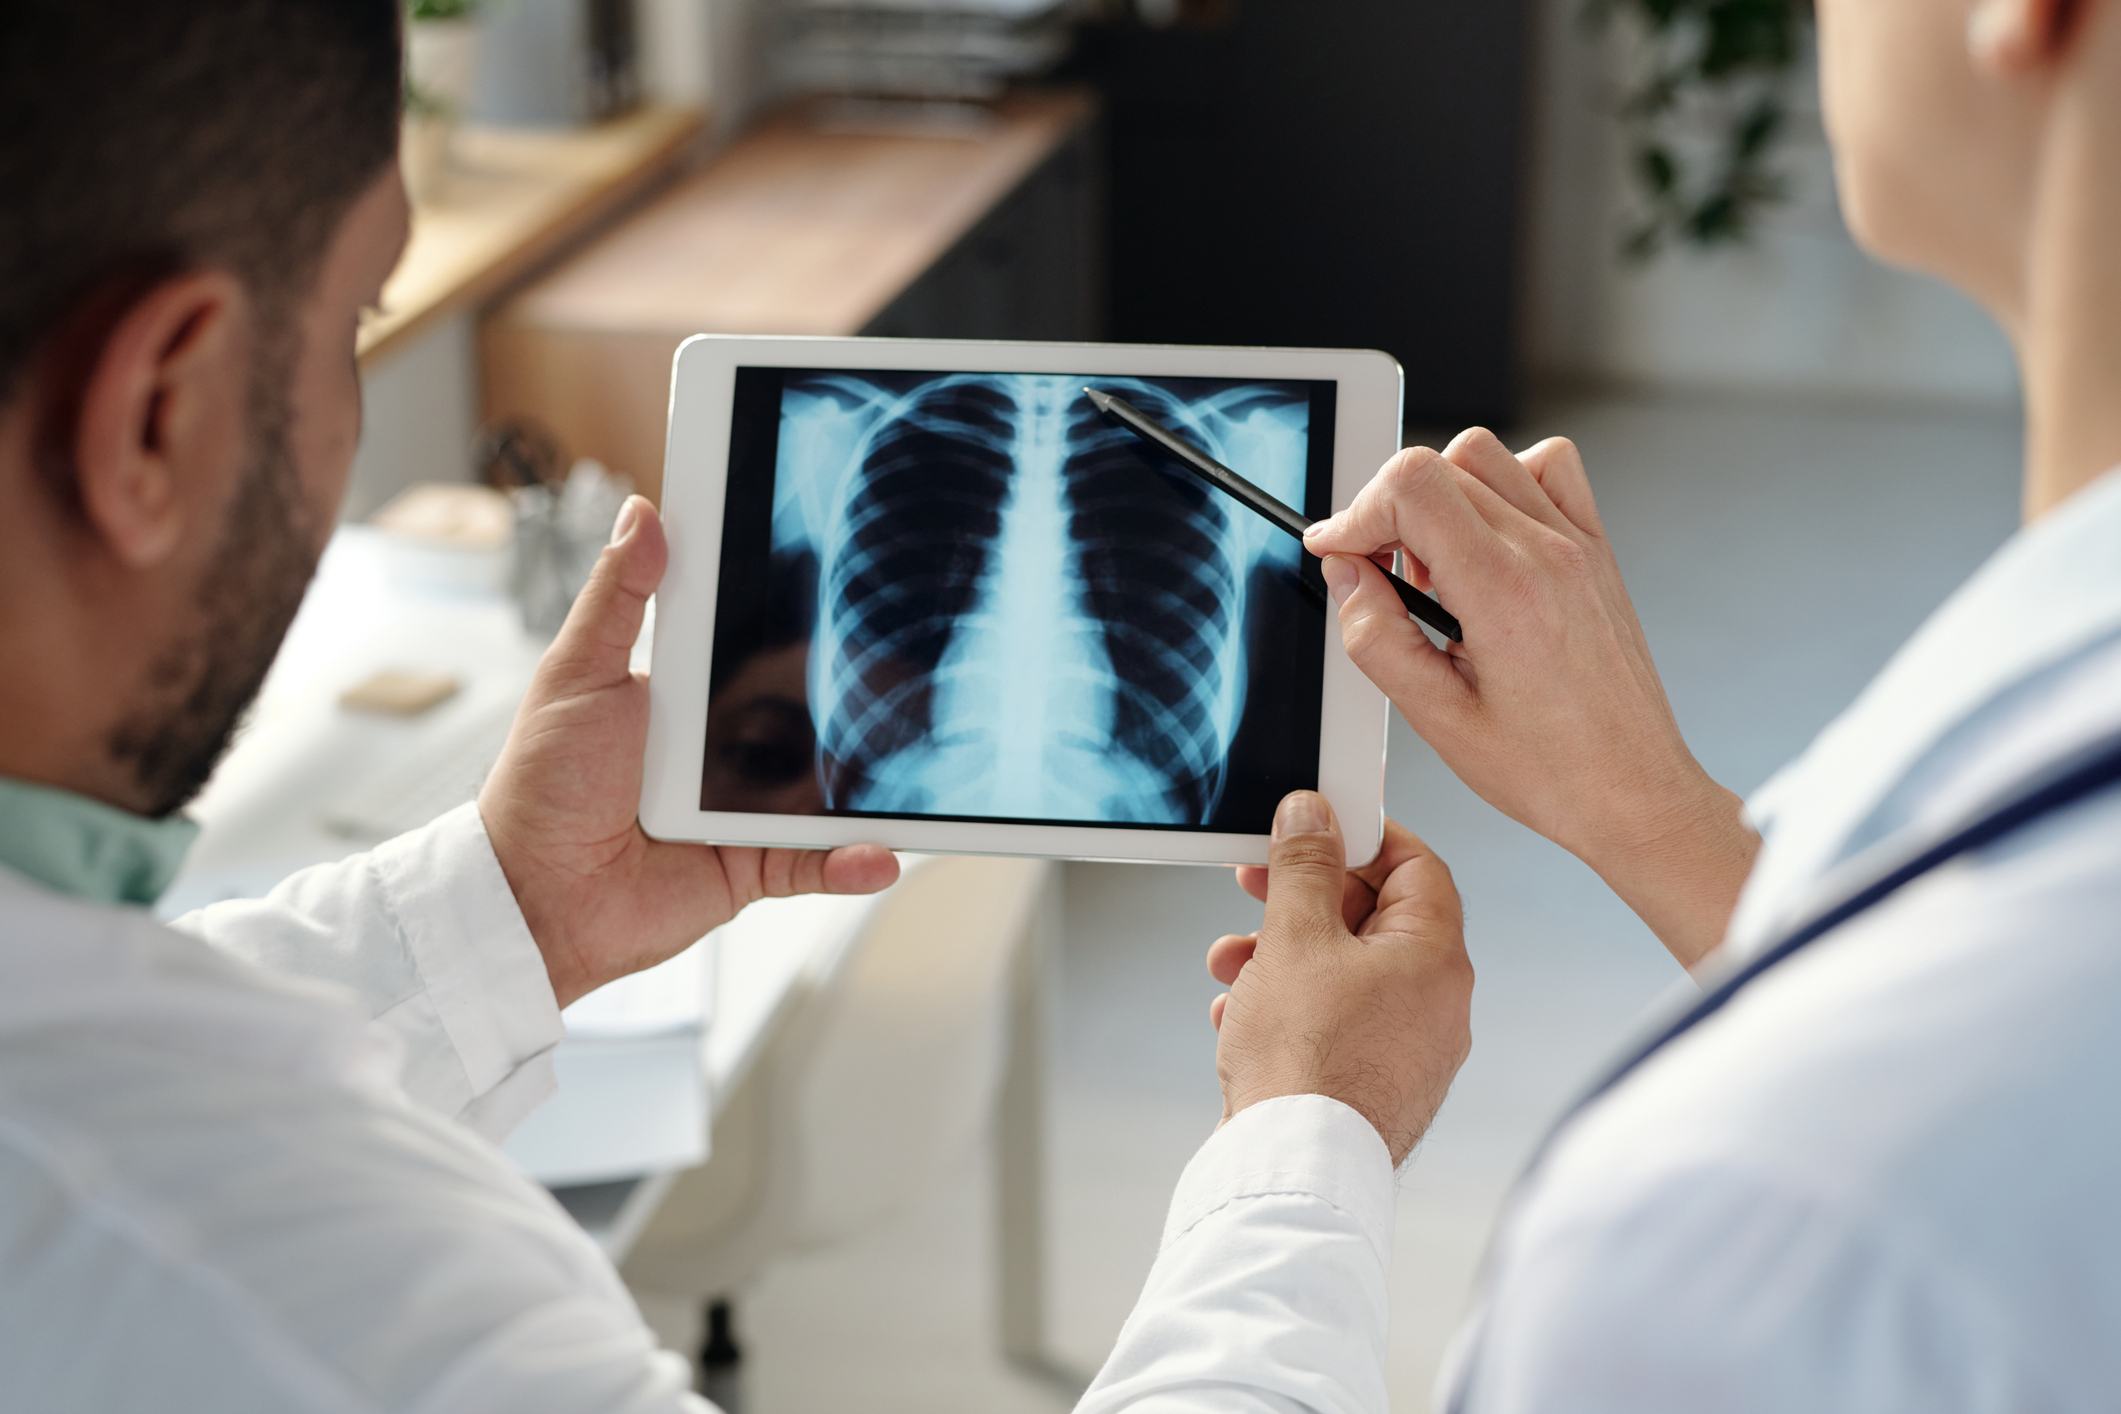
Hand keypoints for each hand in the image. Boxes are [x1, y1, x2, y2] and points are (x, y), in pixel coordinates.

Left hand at [479, 496, 898, 1008]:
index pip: (752, 652)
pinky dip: (848, 861)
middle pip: (801, 718)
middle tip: (905, 677)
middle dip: (850, 702)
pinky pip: (811, 863)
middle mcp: (716, 753)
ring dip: (865, 784)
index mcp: (683, 697)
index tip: (845, 595)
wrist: (529, 898)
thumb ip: (618, 597)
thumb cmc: (537, 788)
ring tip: (912, 765)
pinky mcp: (747, 868)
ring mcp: (737, 811)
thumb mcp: (575, 675)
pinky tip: (878, 850)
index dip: (795, 627)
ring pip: (820, 790)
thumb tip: (644, 515)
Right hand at [1207, 792, 1470, 1165]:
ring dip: (1282, 956)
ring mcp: (1409, 1051)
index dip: (1362, 837)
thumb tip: (1313, 815)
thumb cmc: (1306, 1061)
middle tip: (1256, 885)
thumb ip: (1304, 866)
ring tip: (1234, 963)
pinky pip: (1336, 1024)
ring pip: (1345, 975)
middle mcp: (1436, 1005)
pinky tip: (1242, 1015)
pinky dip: (1290, 1008)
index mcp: (1435, 958)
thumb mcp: (1295, 936)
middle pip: (1373, 920)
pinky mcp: (1375, 1086)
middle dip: (1302, 900)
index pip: (1416, 865)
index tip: (1313, 828)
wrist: (1294, 1169)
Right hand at [1303, 429, 1756, 967]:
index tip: (1338, 552)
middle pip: (1439, 464)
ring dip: (1440, 494)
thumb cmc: (1551, 769)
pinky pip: (1548, 467)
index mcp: (1505, 592)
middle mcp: (1547, 553)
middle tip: (1379, 573)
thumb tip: (1346, 577)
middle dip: (1387, 510)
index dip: (1356, 513)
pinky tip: (1486, 542)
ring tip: (1433, 566)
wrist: (1633, 790)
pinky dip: (1503, 484)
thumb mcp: (1437, 720)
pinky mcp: (1594, 550)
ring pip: (1486, 455)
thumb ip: (1377, 638)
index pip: (1412, 487)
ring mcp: (1577, 544)